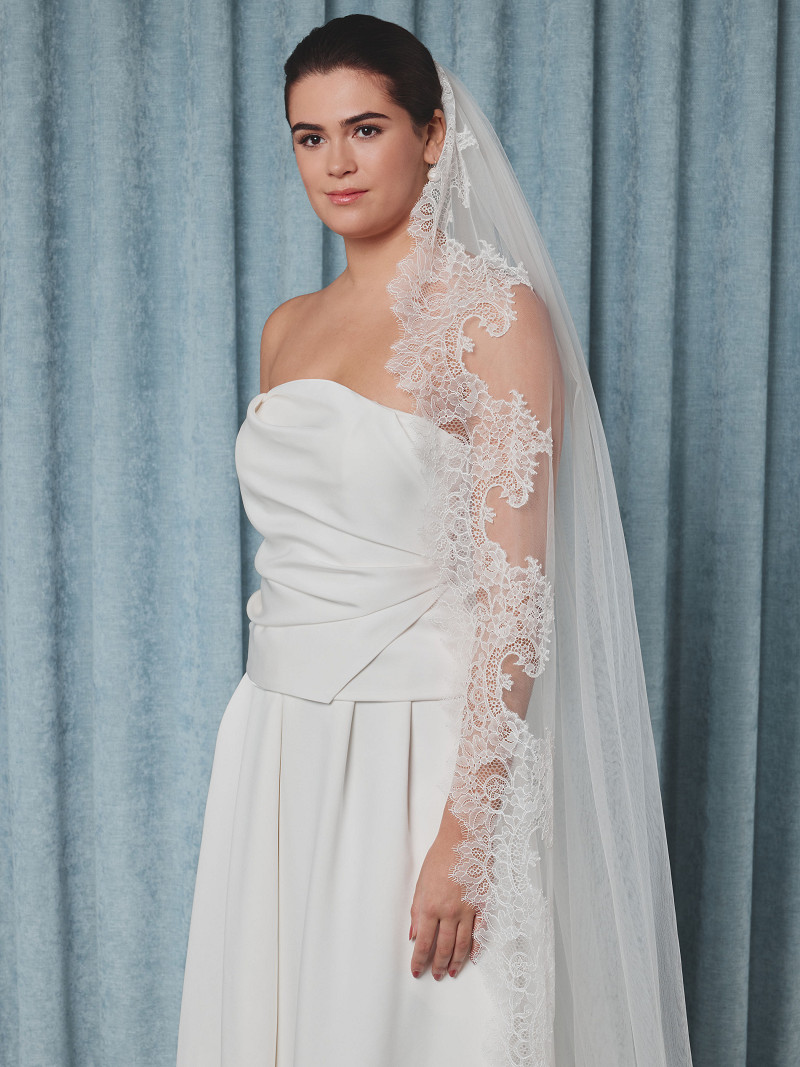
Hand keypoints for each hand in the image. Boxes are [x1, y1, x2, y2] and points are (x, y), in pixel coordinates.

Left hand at [409, 802, 477, 979]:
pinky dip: (476, 947)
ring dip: (455, 961)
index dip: (419, 960)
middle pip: (443, 947)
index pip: (423, 943)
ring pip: (461, 944)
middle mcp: (449, 912)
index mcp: (430, 906)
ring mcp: (467, 910)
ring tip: (450, 972)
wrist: (464, 839)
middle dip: (437, 965)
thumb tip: (414, 934)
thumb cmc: (440, 857)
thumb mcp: (421, 882)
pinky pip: (479, 932)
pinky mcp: (482, 905)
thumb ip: (417, 911)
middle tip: (434, 976)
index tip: (417, 971)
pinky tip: (472, 957)